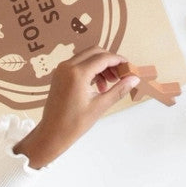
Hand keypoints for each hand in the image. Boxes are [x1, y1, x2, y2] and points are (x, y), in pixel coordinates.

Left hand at [12, 47, 137, 167]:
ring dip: (101, 66)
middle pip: (95, 52)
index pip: (103, 58)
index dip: (119, 61)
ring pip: (87, 57)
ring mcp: (61, 70)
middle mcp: (67, 66)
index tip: (129, 68)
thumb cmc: (74, 123)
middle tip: (120, 75)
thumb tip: (134, 79)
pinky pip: (79, 64)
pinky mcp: (59, 75)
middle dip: (110, 61)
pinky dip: (91, 70)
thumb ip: (119, 90)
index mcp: (77, 73)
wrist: (51, 134)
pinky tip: (98, 86)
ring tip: (109, 84)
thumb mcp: (100, 106)